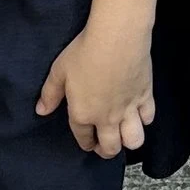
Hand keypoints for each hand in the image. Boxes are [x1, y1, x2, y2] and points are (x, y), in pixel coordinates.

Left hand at [37, 23, 153, 157]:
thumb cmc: (84, 52)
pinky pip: (148, 118)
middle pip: (111, 148)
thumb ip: (50, 94)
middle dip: (106, 151)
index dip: (86, 143)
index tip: (88, 142)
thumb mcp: (59, 71)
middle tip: (104, 145)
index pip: (84, 138)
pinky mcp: (145, 96)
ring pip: (134, 141)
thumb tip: (41, 111)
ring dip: (128, 141)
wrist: (116, 38)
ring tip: (124, 134)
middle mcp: (106, 118)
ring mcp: (128, 109)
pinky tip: (139, 113)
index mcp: (83, 114)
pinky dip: (144, 119)